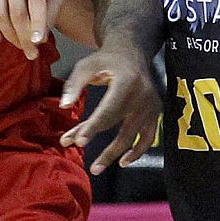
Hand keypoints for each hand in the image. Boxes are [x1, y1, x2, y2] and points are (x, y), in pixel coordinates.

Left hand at [58, 45, 160, 175]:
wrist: (132, 52)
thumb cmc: (105, 60)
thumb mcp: (86, 65)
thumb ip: (74, 84)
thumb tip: (64, 106)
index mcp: (127, 82)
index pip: (108, 111)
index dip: (93, 128)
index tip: (77, 142)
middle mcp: (143, 96)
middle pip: (121, 129)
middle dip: (103, 148)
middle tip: (88, 166)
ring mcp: (152, 106)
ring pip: (134, 137)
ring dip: (116, 155)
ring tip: (97, 168)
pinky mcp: (156, 112)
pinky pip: (148, 137)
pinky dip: (138, 151)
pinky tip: (123, 162)